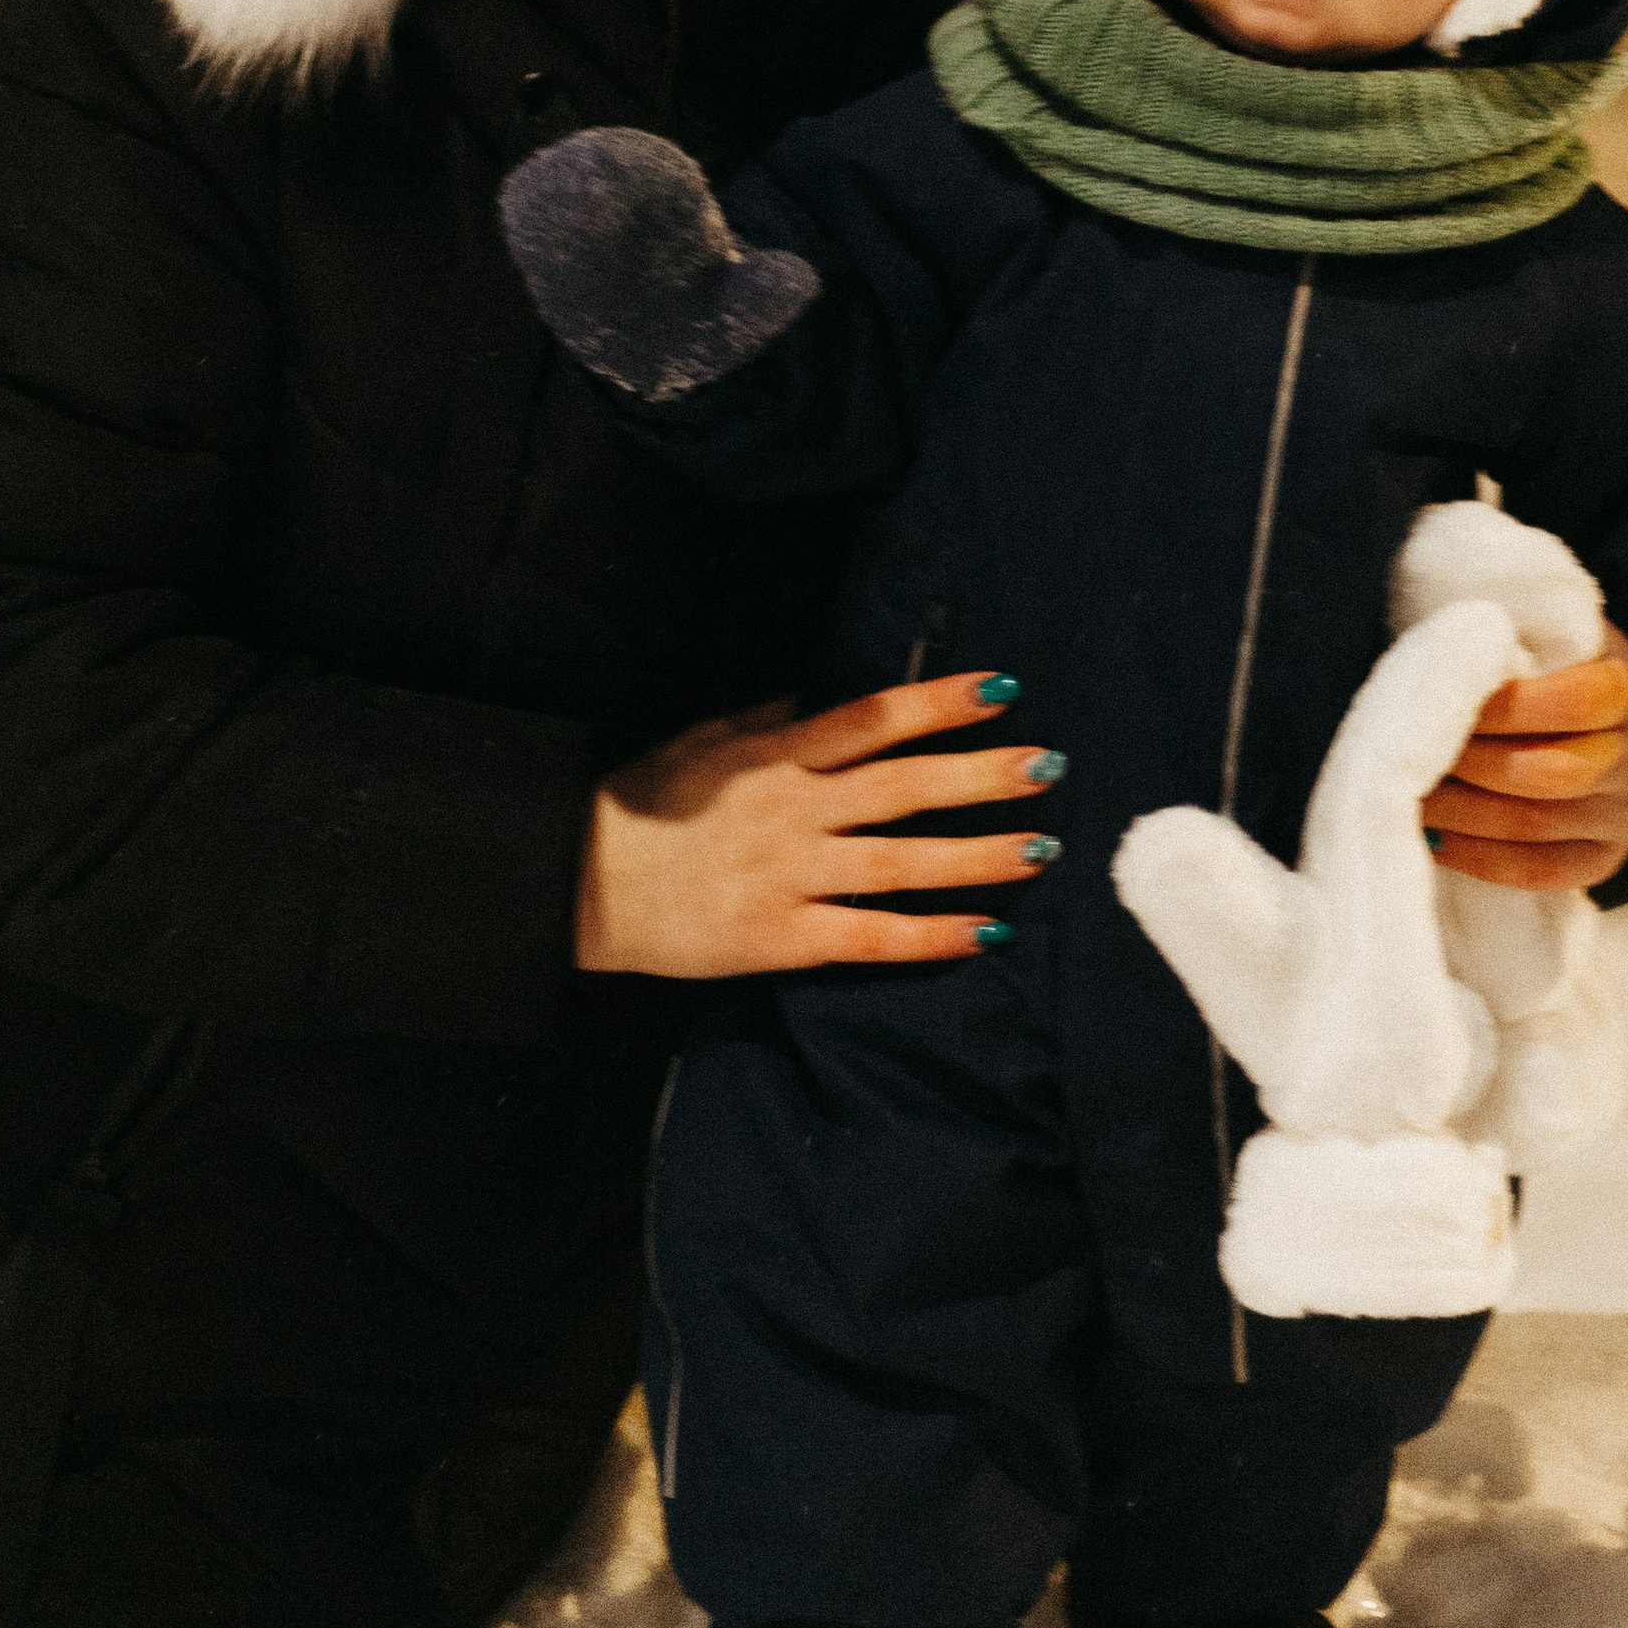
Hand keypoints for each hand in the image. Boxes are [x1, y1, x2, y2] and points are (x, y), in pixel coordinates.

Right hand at [575, 673, 1063, 976]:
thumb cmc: (640, 807)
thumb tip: (811, 700)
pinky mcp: (780, 938)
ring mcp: (789, 876)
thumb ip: (761, 721)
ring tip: (1040, 849)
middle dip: (982, 776)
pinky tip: (983, 933)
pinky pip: (868, 937)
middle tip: (1048, 765)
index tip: (1000, 689)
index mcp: (774, 756)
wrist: (579, 886)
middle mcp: (792, 810)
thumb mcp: (697, 742)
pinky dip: (928, 936)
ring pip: (900, 862)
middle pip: (904, 786)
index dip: (937, 702)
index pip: (870, 720)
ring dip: (975, 856)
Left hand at [1423, 624, 1627, 893]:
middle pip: (1548, 773)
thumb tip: (1449, 647)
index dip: (1503, 706)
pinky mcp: (1604, 859)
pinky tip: (1435, 840)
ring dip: (1460, 813)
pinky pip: (1540, 872)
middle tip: (1408, 752)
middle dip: (1468, 763)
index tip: (1444, 697)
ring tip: (1408, 794)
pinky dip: (1479, 859)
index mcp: (1627, 690)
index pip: (1576, 703)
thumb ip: (1511, 634)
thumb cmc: (1555, 662)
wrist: (1611, 717)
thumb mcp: (1547, 631)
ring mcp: (1624, 817)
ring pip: (1534, 827)